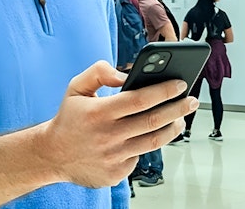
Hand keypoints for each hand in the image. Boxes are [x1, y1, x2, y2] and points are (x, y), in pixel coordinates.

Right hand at [40, 61, 198, 187]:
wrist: (53, 155)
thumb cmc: (69, 118)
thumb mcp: (76, 87)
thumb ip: (98, 72)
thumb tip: (124, 73)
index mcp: (99, 112)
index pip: (140, 99)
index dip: (163, 90)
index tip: (180, 83)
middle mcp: (108, 136)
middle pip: (153, 120)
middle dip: (177, 108)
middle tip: (191, 100)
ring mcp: (114, 156)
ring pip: (153, 141)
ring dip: (172, 128)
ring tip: (181, 117)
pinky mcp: (117, 172)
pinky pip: (140, 155)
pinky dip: (150, 143)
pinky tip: (155, 133)